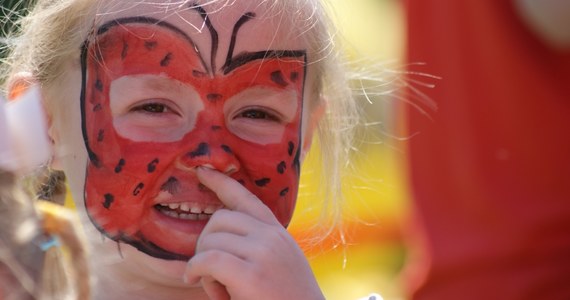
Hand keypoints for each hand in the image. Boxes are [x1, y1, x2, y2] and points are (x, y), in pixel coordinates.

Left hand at [183, 167, 324, 299]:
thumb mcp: (280, 264)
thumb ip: (258, 245)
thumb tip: (217, 235)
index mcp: (278, 234)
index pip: (246, 198)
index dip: (221, 182)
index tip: (202, 172)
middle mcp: (272, 237)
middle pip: (219, 218)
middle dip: (206, 242)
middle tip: (210, 272)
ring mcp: (264, 253)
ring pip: (211, 240)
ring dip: (203, 265)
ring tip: (218, 287)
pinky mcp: (252, 275)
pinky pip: (208, 259)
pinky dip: (195, 270)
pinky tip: (195, 281)